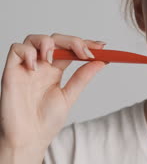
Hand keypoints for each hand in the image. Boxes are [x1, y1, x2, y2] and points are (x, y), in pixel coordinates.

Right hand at [0, 33, 106, 151]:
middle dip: (73, 41)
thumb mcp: (69, 96)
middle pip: (56, 40)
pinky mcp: (12, 71)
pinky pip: (16, 49)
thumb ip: (82, 77)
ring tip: (54, 58)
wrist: (28, 139)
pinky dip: (28, 52)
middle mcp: (41, 66)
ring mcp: (27, 67)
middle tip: (85, 52)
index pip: (70, 49)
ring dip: (49, 42)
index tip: (102, 47)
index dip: (85, 44)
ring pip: (35, 39)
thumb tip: (101, 61)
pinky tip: (35, 66)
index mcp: (55, 71)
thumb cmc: (45, 121)